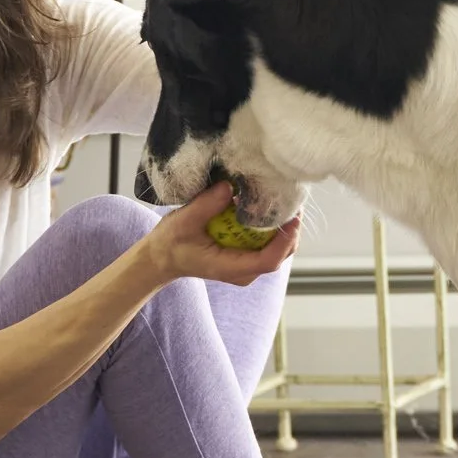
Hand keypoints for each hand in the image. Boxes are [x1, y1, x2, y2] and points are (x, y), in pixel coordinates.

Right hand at [144, 182, 298, 287]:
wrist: (163, 257)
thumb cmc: (172, 243)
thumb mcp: (183, 221)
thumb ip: (206, 205)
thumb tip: (229, 186)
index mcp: (230, 267)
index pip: (268, 260)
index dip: (284, 241)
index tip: (293, 218)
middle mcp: (244, 271)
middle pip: (281, 254)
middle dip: (290, 229)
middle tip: (292, 200)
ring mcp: (247, 265)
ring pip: (278, 249)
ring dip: (284, 226)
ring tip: (284, 199)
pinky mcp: (246, 256)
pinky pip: (268, 243)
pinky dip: (273, 226)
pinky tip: (270, 205)